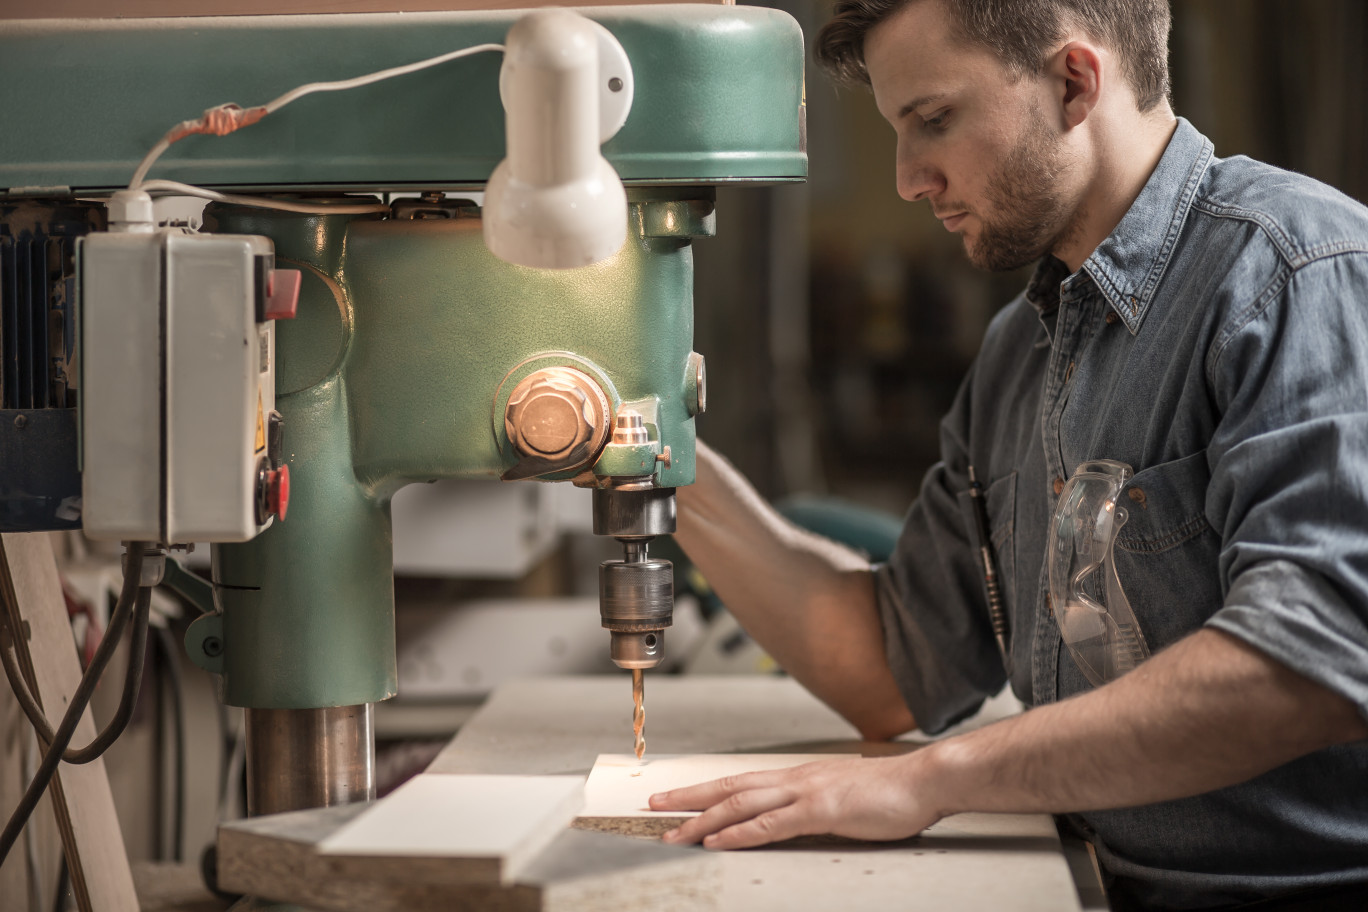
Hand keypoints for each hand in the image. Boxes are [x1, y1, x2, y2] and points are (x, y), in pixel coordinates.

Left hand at [649, 754, 942, 849]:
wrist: (924, 781)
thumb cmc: (891, 792)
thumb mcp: (844, 796)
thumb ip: (816, 804)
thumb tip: (796, 815)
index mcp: (799, 776)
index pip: (741, 780)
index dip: (706, 788)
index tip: (677, 796)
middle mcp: (795, 778)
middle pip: (729, 786)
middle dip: (688, 797)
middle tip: (654, 805)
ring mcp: (806, 792)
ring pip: (741, 804)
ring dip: (703, 820)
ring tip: (674, 833)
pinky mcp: (821, 810)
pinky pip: (770, 824)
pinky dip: (739, 834)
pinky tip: (717, 842)